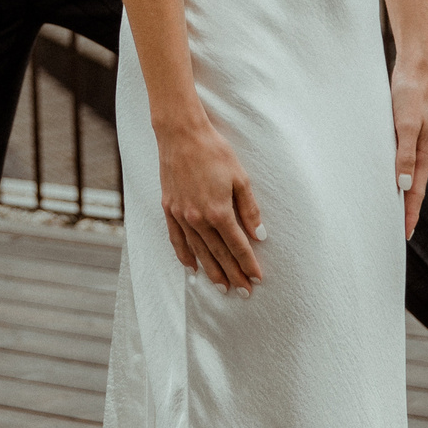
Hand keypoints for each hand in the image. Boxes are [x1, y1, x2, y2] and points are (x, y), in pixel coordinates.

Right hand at [156, 114, 262, 293]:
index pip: (238, 245)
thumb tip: (259, 235)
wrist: (181, 135)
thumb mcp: (240, 178)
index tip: (257, 278)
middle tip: (243, 292)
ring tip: (222, 287)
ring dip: (212, 271)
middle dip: (233, 274)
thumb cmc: (214, 152)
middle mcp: (198, 218)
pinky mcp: (169, 209)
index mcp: (219, 211)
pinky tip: (192, 268)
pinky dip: (185, 256)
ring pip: (198, 251)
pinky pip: (176, 239)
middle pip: (219, 254)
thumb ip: (249, 209)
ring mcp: (181, 215)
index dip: (248, 263)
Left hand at [390, 63, 427, 237]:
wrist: (414, 69)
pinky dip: (394, 174)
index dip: (410, 215)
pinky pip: (399, 160)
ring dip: (399, 194)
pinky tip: (383, 177)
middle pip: (413, 188)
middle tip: (393, 232)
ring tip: (386, 211)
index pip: (416, 193)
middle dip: (405, 210)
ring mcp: (413, 142)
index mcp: (423, 154)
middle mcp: (420, 151)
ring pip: (406, 175)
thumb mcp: (407, 124)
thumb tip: (403, 184)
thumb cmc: (409, 95)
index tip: (404, 236)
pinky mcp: (404, 132)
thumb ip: (405, 153)